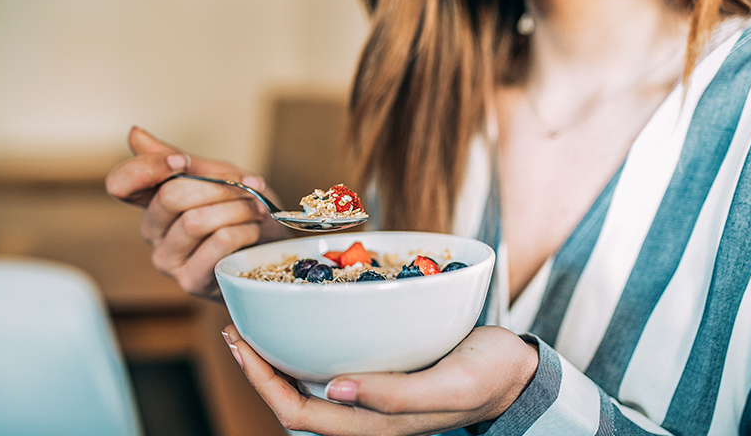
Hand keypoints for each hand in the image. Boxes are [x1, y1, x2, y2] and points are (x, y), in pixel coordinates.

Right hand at [106, 127, 289, 298]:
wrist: (271, 249)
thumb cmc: (242, 212)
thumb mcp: (216, 176)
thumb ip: (179, 158)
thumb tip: (134, 134)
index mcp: (152, 202)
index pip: (120, 184)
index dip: (147, 168)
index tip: (182, 162)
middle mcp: (153, 232)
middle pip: (170, 197)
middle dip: (218, 187)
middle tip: (248, 187)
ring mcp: (168, 260)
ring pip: (195, 220)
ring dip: (237, 208)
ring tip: (256, 209)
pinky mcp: (190, 281)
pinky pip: (218, 243)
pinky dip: (244, 230)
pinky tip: (254, 230)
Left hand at [222, 325, 538, 435]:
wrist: (514, 372)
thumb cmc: (488, 376)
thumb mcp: (451, 386)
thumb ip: (396, 396)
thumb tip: (335, 389)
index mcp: (376, 425)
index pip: (300, 413)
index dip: (263, 383)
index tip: (241, 344)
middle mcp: (365, 415)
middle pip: (294, 403)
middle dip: (258, 371)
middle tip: (236, 330)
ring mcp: (371, 397)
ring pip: (308, 388)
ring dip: (276, 362)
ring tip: (255, 328)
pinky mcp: (381, 377)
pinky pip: (330, 370)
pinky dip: (306, 350)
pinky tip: (302, 325)